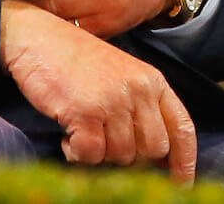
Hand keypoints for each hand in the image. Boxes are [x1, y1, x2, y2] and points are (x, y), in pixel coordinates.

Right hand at [0, 0, 195, 180]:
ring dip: (99, 154)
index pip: (182, 128)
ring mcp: (113, 101)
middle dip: (130, 158)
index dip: (185, 162)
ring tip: (82, 131)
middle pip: (152, 150)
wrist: (38, 37)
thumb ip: (141, 108)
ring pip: (120, 156)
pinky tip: (68, 137)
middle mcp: (139, 90)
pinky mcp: (85, 112)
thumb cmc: (76, 61)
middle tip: (104, 144)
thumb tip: (154, 156)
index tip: (182, 185)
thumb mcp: (121, 76)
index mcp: (152, 80)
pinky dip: (77, 154)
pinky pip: (90, 156)